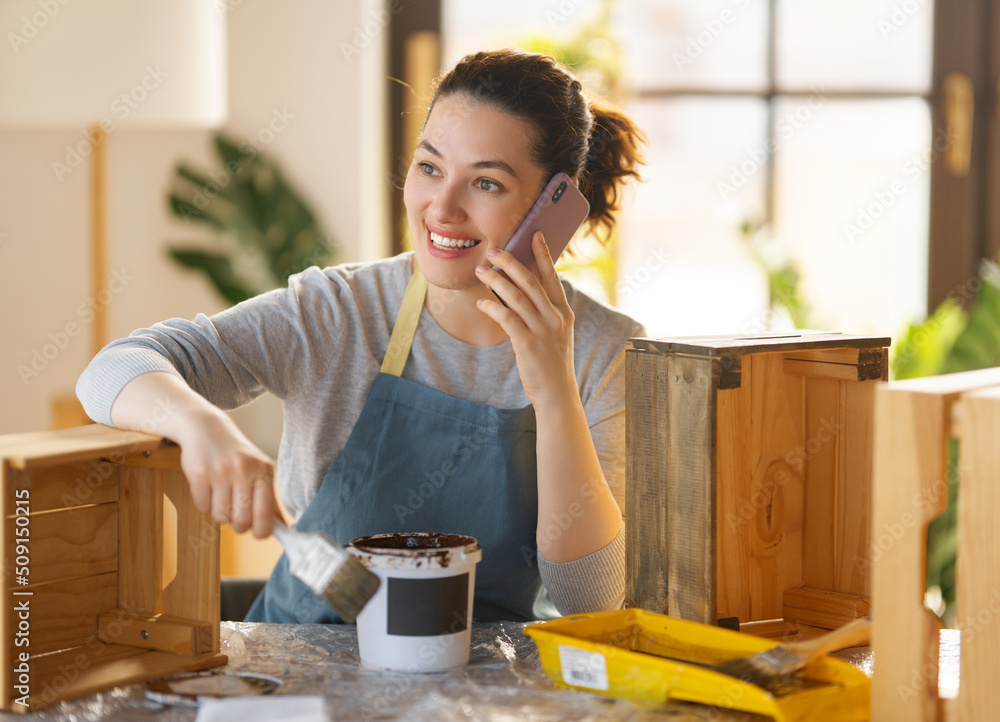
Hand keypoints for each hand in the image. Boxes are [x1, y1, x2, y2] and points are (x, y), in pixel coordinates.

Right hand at [110, 371, 278, 537]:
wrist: (206, 429)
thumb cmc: (236, 455)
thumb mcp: (259, 470)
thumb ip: (270, 499)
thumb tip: (282, 527)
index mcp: (264, 471)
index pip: (265, 514)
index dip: (261, 531)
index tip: (258, 533)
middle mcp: (244, 471)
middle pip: (242, 521)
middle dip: (239, 525)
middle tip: (237, 514)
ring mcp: (220, 472)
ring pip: (221, 516)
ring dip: (220, 513)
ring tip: (222, 496)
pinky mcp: (199, 474)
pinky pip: (202, 507)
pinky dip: (205, 504)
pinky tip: (209, 489)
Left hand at [475, 232, 578, 409]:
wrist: (558, 394)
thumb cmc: (552, 364)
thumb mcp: (556, 334)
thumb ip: (544, 313)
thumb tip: (521, 292)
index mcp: (563, 312)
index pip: (552, 277)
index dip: (543, 254)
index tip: (534, 235)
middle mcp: (555, 317)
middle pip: (530, 281)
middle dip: (510, 262)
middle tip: (494, 250)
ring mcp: (542, 330)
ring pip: (516, 296)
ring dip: (496, 280)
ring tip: (481, 271)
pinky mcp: (527, 344)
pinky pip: (507, 318)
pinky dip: (492, 306)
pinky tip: (481, 302)